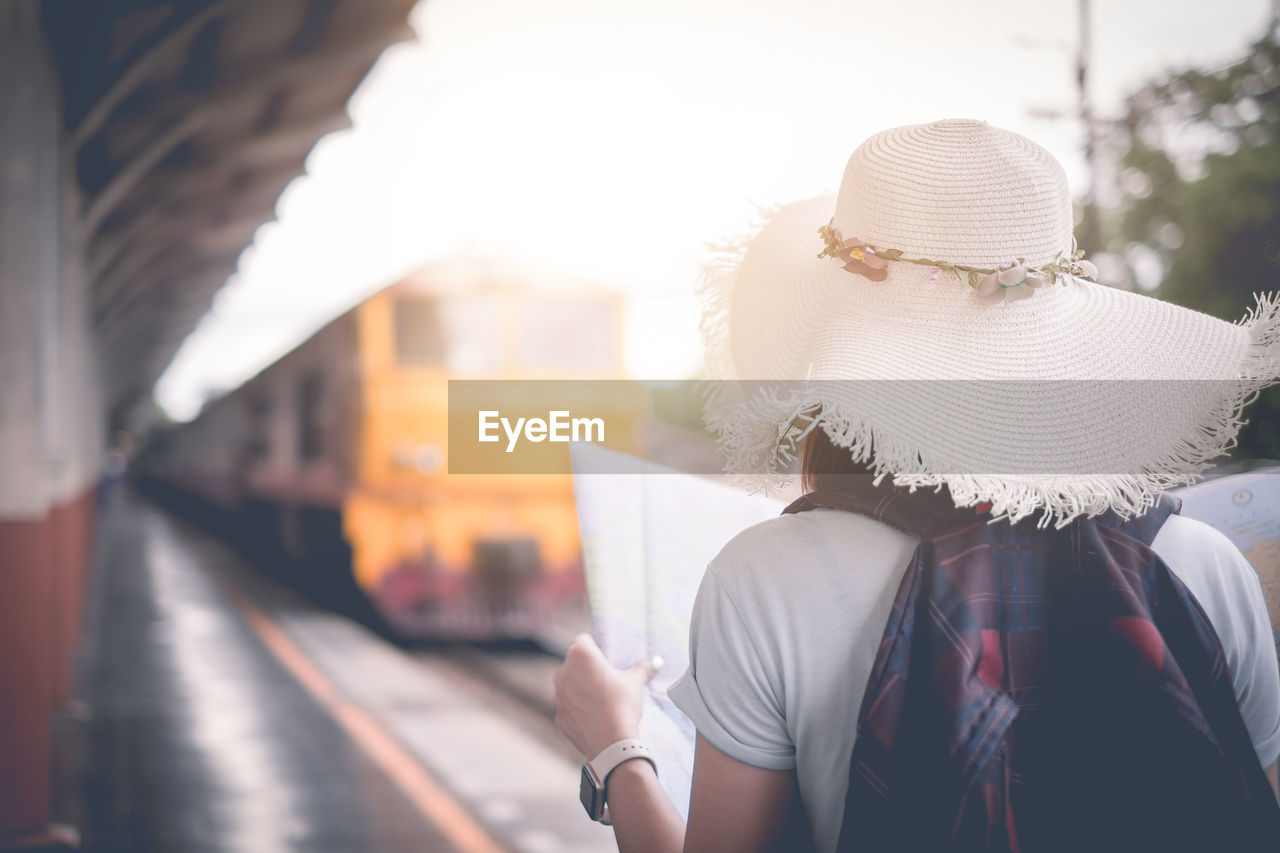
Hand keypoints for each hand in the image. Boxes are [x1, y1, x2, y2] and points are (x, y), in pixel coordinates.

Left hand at [552, 633, 660, 759]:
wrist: (611, 742)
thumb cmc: (622, 704)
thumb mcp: (635, 682)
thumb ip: (643, 668)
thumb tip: (657, 661)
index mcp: (581, 655)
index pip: (583, 641)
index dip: (595, 649)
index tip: (605, 661)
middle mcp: (563, 671)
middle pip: (574, 663)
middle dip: (586, 669)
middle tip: (606, 681)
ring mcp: (558, 695)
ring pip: (568, 685)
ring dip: (579, 688)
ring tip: (601, 700)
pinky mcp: (558, 715)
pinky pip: (568, 707)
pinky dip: (577, 709)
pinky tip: (593, 716)